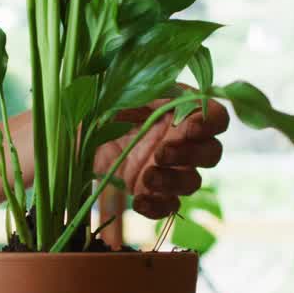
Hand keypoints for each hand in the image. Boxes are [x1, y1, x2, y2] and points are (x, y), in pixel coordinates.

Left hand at [94, 96, 229, 218]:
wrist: (76, 132)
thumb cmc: (100, 104)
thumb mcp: (120, 90)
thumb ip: (144, 89)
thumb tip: (159, 85)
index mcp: (181, 110)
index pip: (216, 117)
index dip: (211, 123)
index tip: (190, 127)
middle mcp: (182, 140)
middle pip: (212, 153)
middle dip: (191, 154)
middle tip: (160, 152)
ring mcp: (169, 168)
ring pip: (193, 182)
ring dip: (174, 181)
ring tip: (146, 176)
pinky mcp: (152, 191)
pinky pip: (168, 206)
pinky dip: (157, 207)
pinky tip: (139, 200)